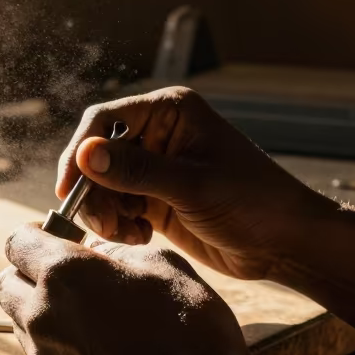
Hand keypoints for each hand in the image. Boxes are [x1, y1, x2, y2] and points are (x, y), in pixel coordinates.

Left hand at [0, 222, 260, 354]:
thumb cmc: (187, 324)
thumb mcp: (160, 262)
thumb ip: (115, 251)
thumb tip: (96, 254)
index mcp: (64, 274)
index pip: (17, 242)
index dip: (37, 234)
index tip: (60, 238)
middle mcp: (43, 314)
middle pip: (6, 283)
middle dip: (29, 272)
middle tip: (69, 273)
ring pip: (19, 320)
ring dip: (40, 309)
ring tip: (86, 311)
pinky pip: (40, 354)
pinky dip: (56, 342)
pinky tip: (96, 344)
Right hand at [56, 87, 332, 280]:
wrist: (286, 243)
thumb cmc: (253, 202)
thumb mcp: (193, 186)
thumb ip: (137, 171)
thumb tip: (85, 154)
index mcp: (169, 112)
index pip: (104, 120)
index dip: (80, 152)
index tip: (68, 190)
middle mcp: (157, 133)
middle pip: (97, 155)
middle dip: (94, 191)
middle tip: (105, 226)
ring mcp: (155, 167)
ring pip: (102, 184)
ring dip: (105, 212)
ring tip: (129, 235)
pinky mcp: (155, 198)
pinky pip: (116, 206)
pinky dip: (118, 225)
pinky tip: (141, 238)